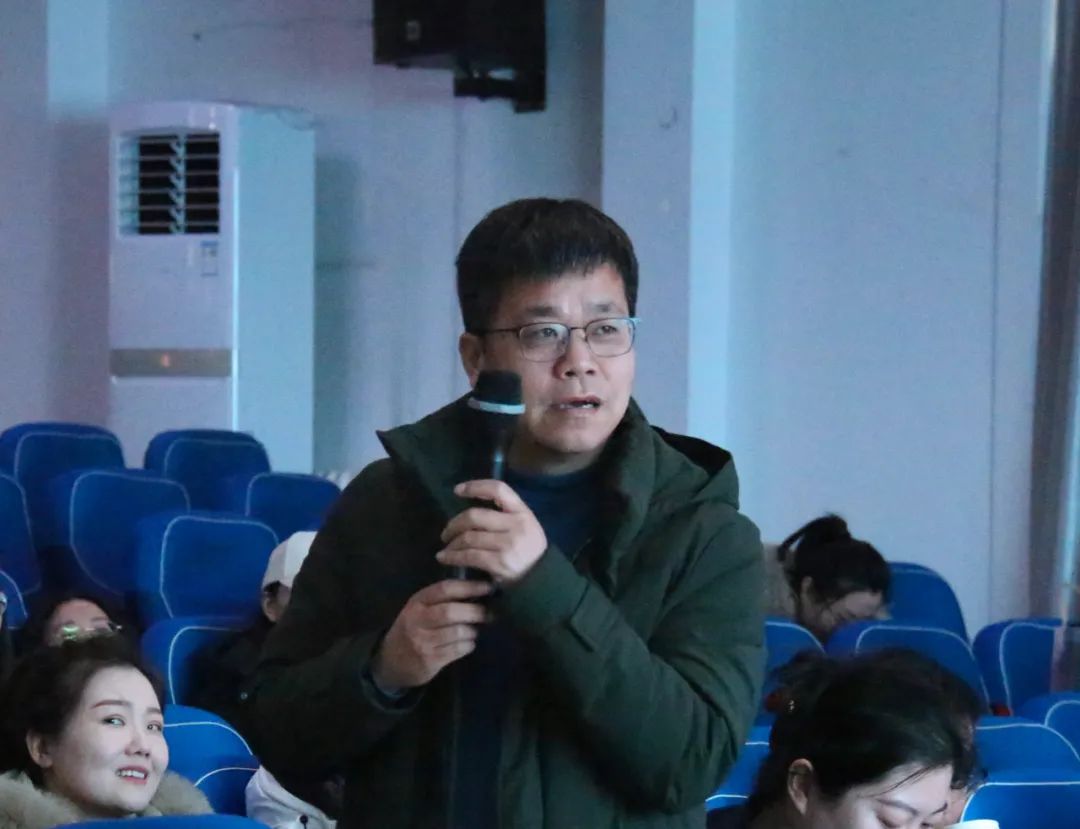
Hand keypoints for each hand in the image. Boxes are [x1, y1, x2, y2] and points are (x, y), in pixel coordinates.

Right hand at [371, 579, 491, 689]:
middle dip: (474, 612)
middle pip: (451, 611)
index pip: (445, 589)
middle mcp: (417, 619)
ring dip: (472, 631)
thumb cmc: (412, 628)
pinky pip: (458, 649)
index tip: (488, 587)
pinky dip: (468, 645)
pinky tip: (468, 643)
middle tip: (487, 613)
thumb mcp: (419, 609)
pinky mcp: (430, 660)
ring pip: (457, 632)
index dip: (469, 587)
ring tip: (475, 630)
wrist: (390, 661)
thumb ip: (441, 599)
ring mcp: (422, 641)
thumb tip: (477, 590)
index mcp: (417, 602)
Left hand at [436, 479, 547, 584]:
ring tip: (446, 547)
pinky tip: (445, 558)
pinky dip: (453, 556)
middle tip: (446, 532)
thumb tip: (471, 507)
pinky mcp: (499, 563)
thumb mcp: (524, 525)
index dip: (475, 486)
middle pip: (475, 517)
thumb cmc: (528, 549)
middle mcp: (516, 525)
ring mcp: (508, 545)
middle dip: (454, 524)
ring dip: (452, 542)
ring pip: (469, 537)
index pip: (498, 490)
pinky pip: (469, 556)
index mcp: (522, 512)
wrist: (541, 579)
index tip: (457, 490)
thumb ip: (504, 514)